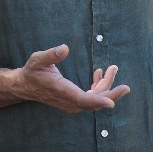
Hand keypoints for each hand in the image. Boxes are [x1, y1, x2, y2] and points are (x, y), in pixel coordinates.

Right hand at [16, 45, 130, 112]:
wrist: (25, 86)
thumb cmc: (32, 71)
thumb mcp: (37, 59)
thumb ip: (51, 55)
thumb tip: (64, 48)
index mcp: (62, 91)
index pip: (83, 99)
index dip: (98, 100)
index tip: (112, 102)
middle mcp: (69, 101)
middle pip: (94, 102)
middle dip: (111, 93)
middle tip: (127, 87)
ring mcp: (72, 103)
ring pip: (95, 99)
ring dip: (106, 86)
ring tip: (112, 68)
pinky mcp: (74, 101)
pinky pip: (91, 97)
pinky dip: (99, 87)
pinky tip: (99, 73)